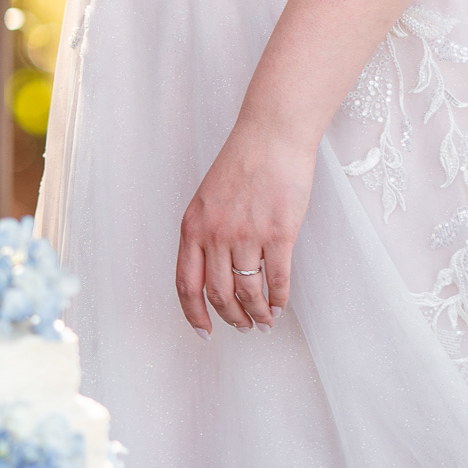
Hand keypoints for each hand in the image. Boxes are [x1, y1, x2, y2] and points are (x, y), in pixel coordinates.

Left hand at [176, 120, 315, 335]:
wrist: (271, 135)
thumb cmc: (242, 162)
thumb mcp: (208, 198)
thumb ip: (205, 233)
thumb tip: (213, 272)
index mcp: (193, 226)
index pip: (186, 284)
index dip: (194, 314)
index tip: (204, 331)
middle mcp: (216, 234)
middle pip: (219, 295)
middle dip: (232, 319)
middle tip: (243, 327)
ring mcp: (247, 235)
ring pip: (249, 293)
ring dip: (258, 314)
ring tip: (265, 321)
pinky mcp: (279, 233)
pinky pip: (277, 280)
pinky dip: (279, 300)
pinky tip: (280, 304)